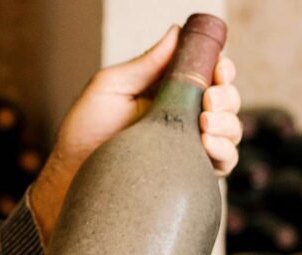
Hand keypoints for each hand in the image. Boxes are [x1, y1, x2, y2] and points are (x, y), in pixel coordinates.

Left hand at [30, 24, 241, 242]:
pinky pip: (222, 164)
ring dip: (228, 123)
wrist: (71, 176)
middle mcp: (182, 119)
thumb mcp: (111, 87)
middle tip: (210, 100)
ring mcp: (187, 148)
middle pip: (225, 102)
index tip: (219, 68)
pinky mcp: (188, 175)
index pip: (207, 76)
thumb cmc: (84, 132)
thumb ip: (146, 64)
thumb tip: (176, 32)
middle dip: (227, 96)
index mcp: (168, 93)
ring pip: (230, 131)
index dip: (221, 69)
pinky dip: (224, 152)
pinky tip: (207, 145)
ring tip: (206, 122)